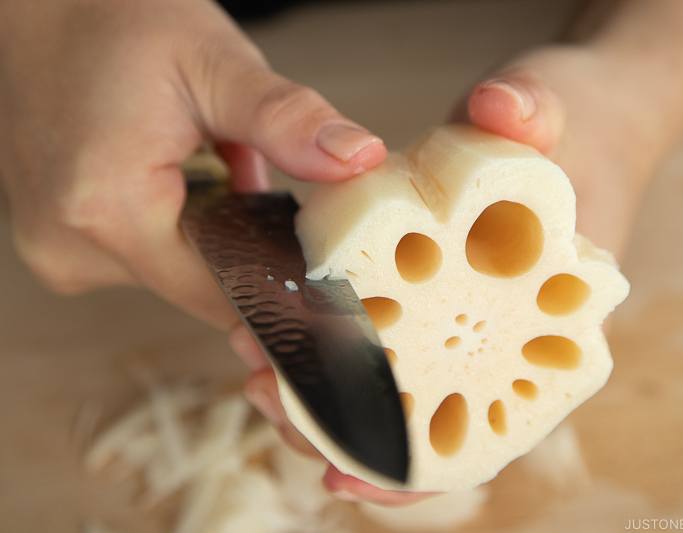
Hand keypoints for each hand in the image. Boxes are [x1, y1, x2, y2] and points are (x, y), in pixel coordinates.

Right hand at [0, 0, 385, 328]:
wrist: (36, 3)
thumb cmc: (116, 20)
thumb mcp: (214, 63)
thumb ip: (286, 120)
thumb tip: (357, 160)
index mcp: (108, 210)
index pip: (222, 294)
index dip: (279, 283)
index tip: (319, 266)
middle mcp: (70, 246)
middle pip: (201, 282)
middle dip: (242, 234)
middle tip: (244, 163)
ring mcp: (58, 248)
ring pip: (176, 266)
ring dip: (209, 222)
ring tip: (200, 154)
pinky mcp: (59, 239)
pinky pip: (145, 251)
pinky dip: (176, 218)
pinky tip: (173, 167)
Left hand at [235, 43, 663, 504]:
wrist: (585, 120)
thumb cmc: (580, 126)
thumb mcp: (556, 106)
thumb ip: (531, 108)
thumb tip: (500, 109)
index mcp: (545, 317)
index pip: (488, 418)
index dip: (422, 463)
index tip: (348, 475)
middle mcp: (504, 332)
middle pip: (425, 422)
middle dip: (343, 428)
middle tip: (269, 395)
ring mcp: (467, 314)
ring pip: (397, 393)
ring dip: (323, 400)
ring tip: (257, 374)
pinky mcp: (433, 289)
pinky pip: (384, 345)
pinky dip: (332, 360)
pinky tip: (280, 356)